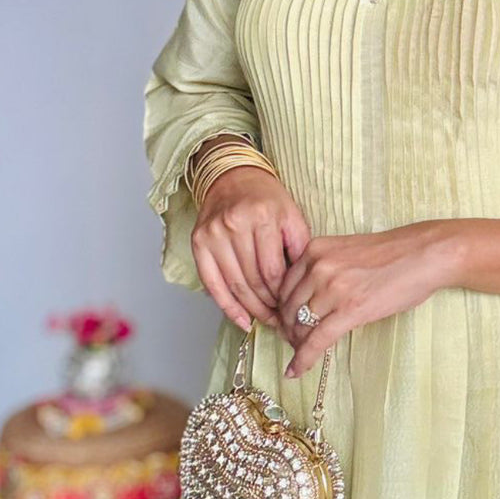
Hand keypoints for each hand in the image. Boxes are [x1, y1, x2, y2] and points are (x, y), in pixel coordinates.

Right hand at [190, 167, 311, 330]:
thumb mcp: (292, 216)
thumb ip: (300, 248)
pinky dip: (227, 306)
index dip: (283, 295)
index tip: (292, 307)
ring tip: (265, 320)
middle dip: (268, 306)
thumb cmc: (267, 199)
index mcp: (263, 217)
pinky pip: (212, 284)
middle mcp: (235, 224)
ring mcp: (213, 234)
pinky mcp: (198, 242)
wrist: (234, 177)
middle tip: (281, 320)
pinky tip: (242, 320)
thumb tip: (301, 287)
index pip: (272, 270)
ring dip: (251, 309)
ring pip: (234, 285)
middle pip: (252, 281)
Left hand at [275, 222, 451, 377]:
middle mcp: (318, 266)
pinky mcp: (350, 310)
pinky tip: (296, 371)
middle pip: (288, 308)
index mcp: (315, 249)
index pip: (283, 285)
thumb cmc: (392, 253)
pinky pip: (317, 340)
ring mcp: (333, 288)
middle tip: (294, 341)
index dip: (282, 308)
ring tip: (301, 354)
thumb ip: (323, 267)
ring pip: (301, 326)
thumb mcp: (346, 251)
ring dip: (298, 344)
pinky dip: (303, 359)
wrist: (423, 254)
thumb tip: (307, 297)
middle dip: (288, 329)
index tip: (286, 321)